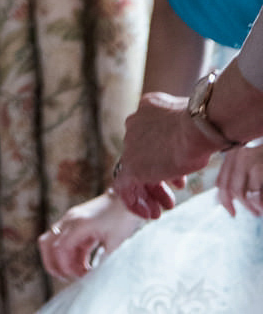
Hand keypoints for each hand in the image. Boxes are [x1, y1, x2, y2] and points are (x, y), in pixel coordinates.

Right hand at [37, 190, 142, 280]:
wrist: (126, 198)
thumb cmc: (122, 218)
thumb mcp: (115, 242)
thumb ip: (102, 260)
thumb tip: (93, 278)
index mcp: (79, 223)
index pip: (59, 247)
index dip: (63, 266)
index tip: (76, 278)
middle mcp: (70, 220)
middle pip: (47, 242)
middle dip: (52, 263)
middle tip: (66, 278)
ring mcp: (70, 220)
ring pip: (53, 242)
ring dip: (63, 260)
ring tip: (82, 273)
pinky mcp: (75, 222)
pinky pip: (65, 241)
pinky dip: (70, 255)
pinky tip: (84, 265)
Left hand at [112, 93, 212, 217]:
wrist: (195, 129)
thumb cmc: (201, 128)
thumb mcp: (191, 128)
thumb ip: (183, 135)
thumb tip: (188, 149)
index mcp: (148, 110)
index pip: (150, 140)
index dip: (165, 162)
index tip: (177, 180)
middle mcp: (135, 125)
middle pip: (142, 157)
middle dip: (157, 180)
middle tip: (170, 197)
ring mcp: (130, 145)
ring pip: (134, 172)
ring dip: (149, 193)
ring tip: (161, 210)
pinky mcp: (130, 165)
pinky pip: (123, 186)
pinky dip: (134, 201)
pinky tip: (148, 215)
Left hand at [217, 141, 262, 216]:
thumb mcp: (249, 164)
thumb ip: (234, 178)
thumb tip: (218, 201)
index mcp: (233, 154)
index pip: (222, 183)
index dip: (225, 201)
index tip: (232, 214)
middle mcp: (240, 155)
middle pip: (233, 190)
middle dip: (244, 205)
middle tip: (255, 213)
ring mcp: (252, 160)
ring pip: (244, 193)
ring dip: (253, 206)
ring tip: (261, 209)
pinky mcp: (262, 168)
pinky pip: (257, 197)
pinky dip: (260, 204)